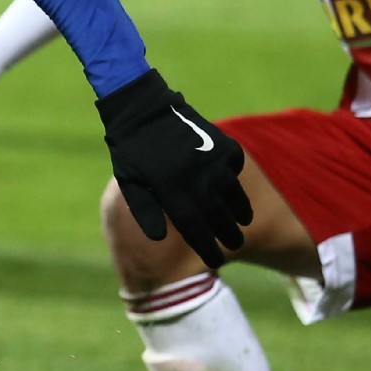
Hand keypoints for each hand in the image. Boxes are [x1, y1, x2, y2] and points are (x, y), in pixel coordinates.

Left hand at [96, 68, 251, 265]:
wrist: (143, 108)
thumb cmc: (131, 151)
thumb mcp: (128, 184)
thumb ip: (145, 212)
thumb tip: (161, 238)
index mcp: (173, 193)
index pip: (197, 231)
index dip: (208, 249)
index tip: (216, 261)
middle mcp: (198, 180)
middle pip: (221, 218)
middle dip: (229, 235)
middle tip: (233, 244)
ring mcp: (214, 161)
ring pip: (234, 196)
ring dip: (239, 212)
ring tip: (241, 221)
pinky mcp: (223, 145)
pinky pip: (234, 169)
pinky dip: (234, 180)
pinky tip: (231, 187)